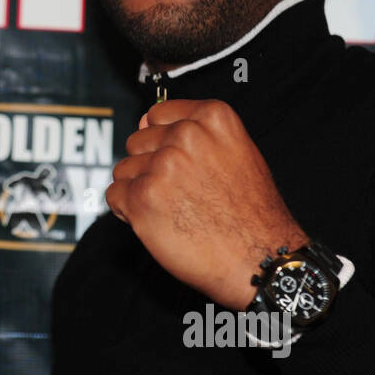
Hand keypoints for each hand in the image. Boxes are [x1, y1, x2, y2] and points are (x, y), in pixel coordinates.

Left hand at [105, 98, 307, 309]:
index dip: (163, 143)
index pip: (157, 115)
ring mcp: (162, 166)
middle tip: (181, 195)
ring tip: (173, 210)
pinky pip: (114, 195)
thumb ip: (193, 132)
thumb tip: (143, 118)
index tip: (179, 164)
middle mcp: (186, 135)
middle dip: (150, 167)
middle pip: (138, 142)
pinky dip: (128, 212)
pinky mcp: (142, 198)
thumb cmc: (250, 213)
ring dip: (139, 190)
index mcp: (212, 117)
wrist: (260, 259)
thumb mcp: (236, 153)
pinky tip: (158, 223)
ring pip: (124, 169)